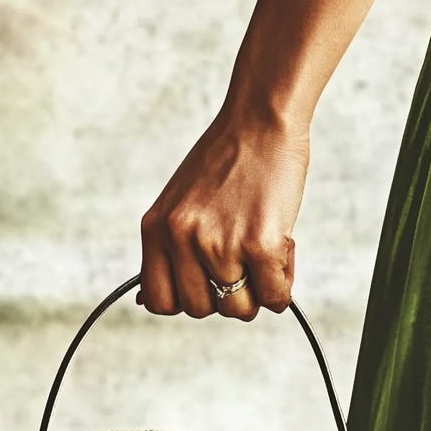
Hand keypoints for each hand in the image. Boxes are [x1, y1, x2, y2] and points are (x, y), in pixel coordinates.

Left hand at [139, 110, 308, 320]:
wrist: (261, 121)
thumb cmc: (227, 159)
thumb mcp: (179, 203)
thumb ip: (168, 248)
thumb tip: (146, 301)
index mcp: (156, 229)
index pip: (159, 301)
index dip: (189, 298)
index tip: (208, 283)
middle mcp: (183, 239)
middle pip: (202, 309)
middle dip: (227, 296)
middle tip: (245, 266)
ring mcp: (221, 243)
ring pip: (239, 309)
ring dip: (258, 292)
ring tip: (267, 256)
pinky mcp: (261, 242)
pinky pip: (274, 294)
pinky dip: (283, 286)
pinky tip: (284, 257)